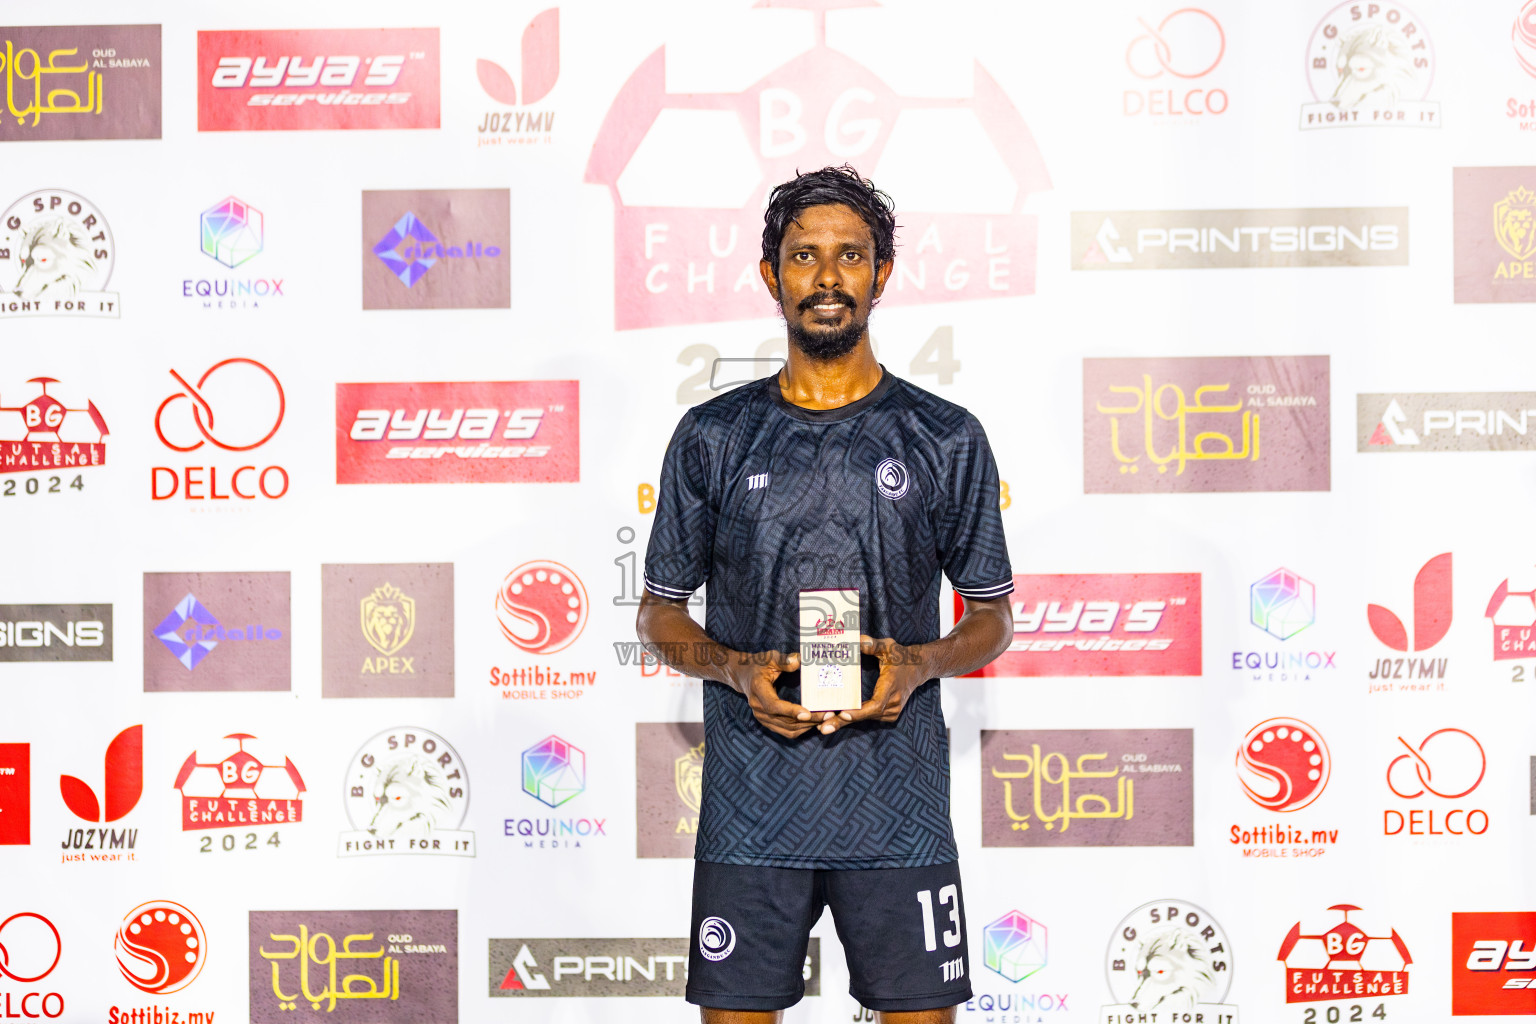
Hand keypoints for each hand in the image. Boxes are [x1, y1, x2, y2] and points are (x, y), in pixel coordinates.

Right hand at [726, 649, 820, 738]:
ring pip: (787, 729)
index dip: (790, 711)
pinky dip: (801, 729)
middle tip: (828, 714)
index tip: (807, 713)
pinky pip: (786, 731)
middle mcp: (758, 707)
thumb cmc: (758, 664)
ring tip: (826, 719)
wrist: (742, 675)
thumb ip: (784, 660)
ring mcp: (762, 717)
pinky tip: (814, 723)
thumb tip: (799, 660)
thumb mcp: (769, 658)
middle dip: (808, 720)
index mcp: (758, 690)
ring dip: (807, 726)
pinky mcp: (767, 722)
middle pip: (784, 720)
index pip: (774, 706)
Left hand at [815, 635, 931, 735]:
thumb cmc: (901, 656)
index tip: (843, 714)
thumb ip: (873, 644)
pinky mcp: (891, 714)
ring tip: (824, 726)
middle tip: (824, 728)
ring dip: (846, 722)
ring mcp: (893, 710)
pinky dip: (855, 718)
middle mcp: (894, 702)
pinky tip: (837, 719)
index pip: (875, 704)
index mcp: (892, 686)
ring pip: (867, 718)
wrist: (918, 668)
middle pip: (866, 715)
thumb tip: (857, 641)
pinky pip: (870, 717)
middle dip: (844, 722)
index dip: (859, 711)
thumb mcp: (888, 646)